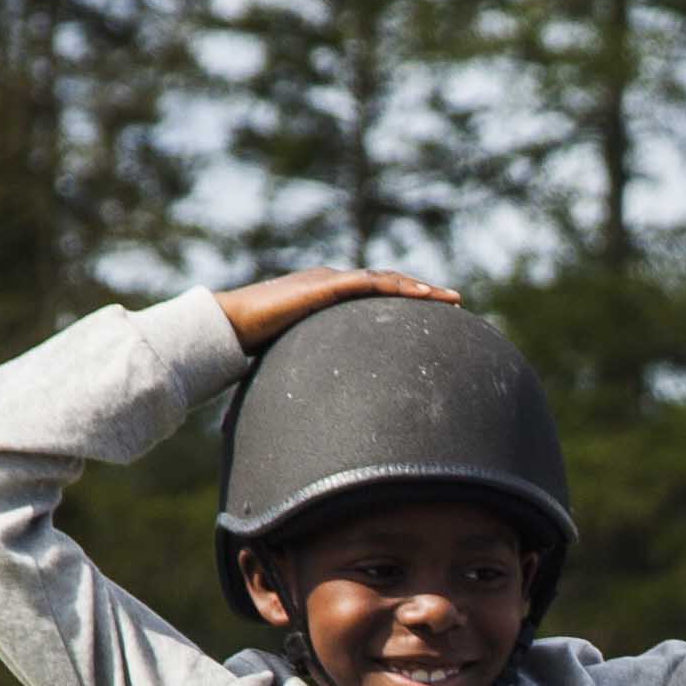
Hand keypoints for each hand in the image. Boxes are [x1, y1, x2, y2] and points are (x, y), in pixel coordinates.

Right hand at [220, 266, 458, 349]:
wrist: (230, 326)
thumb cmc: (254, 344)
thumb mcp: (295, 355)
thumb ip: (313, 367)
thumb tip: (321, 405)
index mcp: (325, 295)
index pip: (373, 293)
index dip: (403, 299)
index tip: (431, 312)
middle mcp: (331, 282)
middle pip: (387, 282)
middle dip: (422, 291)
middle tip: (454, 303)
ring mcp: (328, 281)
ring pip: (385, 280)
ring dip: (419, 288)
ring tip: (448, 299)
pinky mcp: (323, 286)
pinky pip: (368, 284)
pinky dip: (397, 287)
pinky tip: (420, 294)